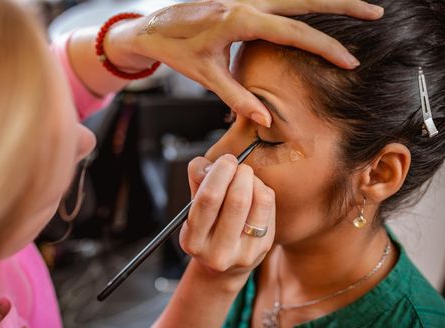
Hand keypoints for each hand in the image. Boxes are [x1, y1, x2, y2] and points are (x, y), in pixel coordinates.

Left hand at [107, 0, 383, 126]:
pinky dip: (302, 3)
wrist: (149, 28)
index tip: (349, 60)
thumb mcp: (206, 75)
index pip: (293, 33)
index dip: (324, 47)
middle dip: (342, 5)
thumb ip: (237, 96)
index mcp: (240, 19)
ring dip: (326, 0)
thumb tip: (265, 118)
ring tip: (357, 6)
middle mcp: (246, 1)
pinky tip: (318, 7)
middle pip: (304, 0)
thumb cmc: (175, 49)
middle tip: (375, 12)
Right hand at [177, 155, 275, 290]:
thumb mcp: (193, 207)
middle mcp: (217, 252)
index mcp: (193, 241)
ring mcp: (243, 253)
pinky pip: (268, 207)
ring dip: (253, 180)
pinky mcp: (263, 248)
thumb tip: (208, 164)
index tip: (225, 160)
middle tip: (237, 165)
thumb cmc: (207, 226)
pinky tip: (254, 191)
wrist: (223, 267)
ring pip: (258, 202)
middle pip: (237, 200)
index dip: (220, 172)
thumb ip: (197, 180)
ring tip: (245, 177)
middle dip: (240, 173)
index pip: (208, 199)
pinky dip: (262, 190)